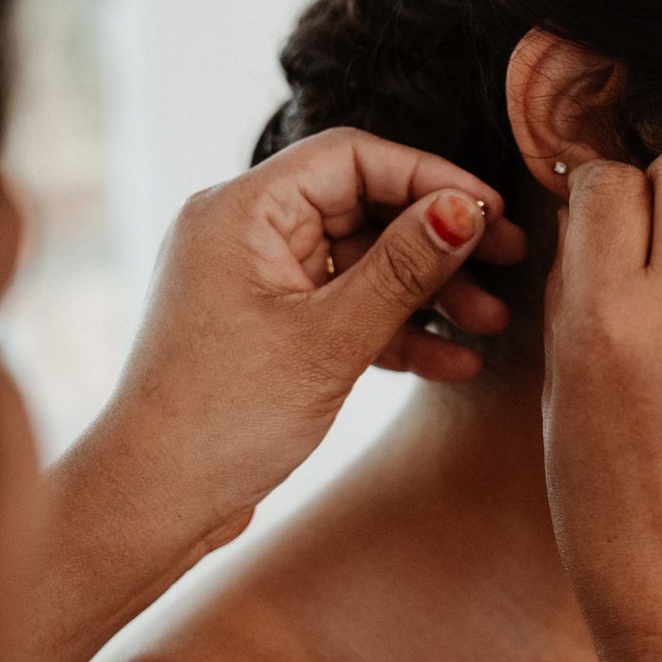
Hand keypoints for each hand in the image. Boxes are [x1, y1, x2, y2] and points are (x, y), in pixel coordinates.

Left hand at [92, 127, 526, 554]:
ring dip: (427, 291)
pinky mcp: (267, 330)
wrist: (153, 503)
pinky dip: (394, 330)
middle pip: (362, 207)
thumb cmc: (222, 419)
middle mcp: (244, 234)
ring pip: (361, 263)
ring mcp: (255, 283)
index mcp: (242, 212)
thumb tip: (464, 209)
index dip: (429, 177)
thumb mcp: (329, 340)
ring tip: (491, 324)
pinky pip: (343, 309)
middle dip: (438, 240)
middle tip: (508, 262)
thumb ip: (403, 269)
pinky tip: (453, 362)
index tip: (491, 211)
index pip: (352, 158)